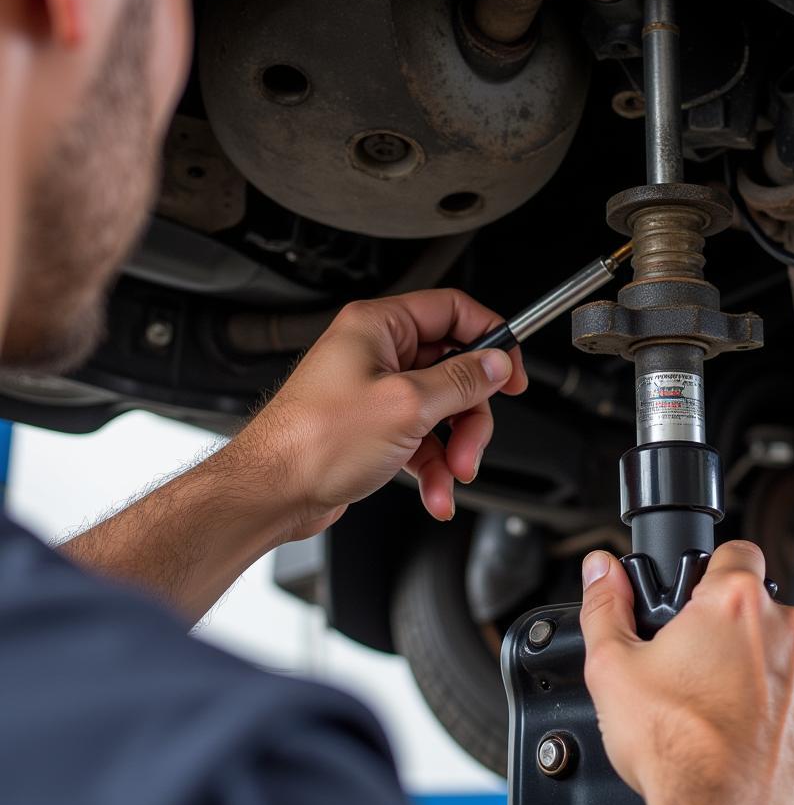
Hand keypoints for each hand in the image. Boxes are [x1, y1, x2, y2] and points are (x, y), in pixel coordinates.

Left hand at [240, 289, 527, 537]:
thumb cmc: (313, 442)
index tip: (511, 371)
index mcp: (378, 326)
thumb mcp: (406, 406)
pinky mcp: (372, 428)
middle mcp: (374, 353)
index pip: (452, 311)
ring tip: (453, 475)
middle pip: (453, 369)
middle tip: (473, 443)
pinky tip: (436, 492)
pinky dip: (433, 467)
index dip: (490, 338)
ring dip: (454, 448)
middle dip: (470, 414)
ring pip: (441, 410)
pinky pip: (420, 439)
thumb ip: (461, 381)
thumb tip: (495, 364)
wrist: (271, 493)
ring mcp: (373, 392)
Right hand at [579, 542, 793, 804]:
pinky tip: (740, 734)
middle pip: (757, 607)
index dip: (711, 570)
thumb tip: (600, 571)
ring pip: (782, 654)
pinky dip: (777, 711)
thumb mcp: (612, 665)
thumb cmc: (674, 745)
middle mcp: (788, 630)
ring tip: (715, 706)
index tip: (694, 597)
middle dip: (728, 627)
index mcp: (736, 601)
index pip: (737, 550)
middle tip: (691, 663)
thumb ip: (604, 606)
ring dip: (756, 669)